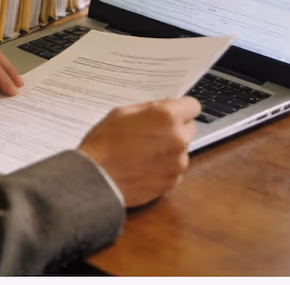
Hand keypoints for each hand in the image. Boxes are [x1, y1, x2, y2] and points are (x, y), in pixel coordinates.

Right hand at [78, 96, 200, 207]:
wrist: (96, 179)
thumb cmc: (104, 143)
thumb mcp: (122, 112)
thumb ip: (149, 108)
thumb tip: (164, 107)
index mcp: (166, 118)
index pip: (192, 106)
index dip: (181, 107)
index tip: (172, 111)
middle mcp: (177, 140)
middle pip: (189, 128)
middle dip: (175, 127)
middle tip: (152, 131)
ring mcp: (177, 164)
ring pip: (182, 149)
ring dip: (169, 148)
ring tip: (144, 150)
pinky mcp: (172, 182)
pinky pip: (174, 168)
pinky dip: (164, 166)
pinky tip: (144, 165)